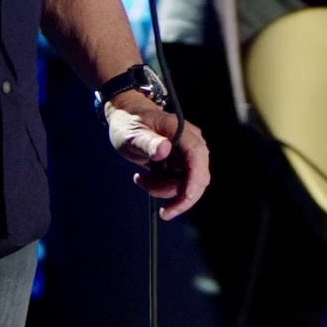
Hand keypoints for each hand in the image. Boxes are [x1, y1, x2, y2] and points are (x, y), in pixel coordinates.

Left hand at [104, 95, 209, 219]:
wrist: (127, 117)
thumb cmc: (129, 122)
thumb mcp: (132, 133)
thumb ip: (147, 141)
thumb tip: (165, 149)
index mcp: (183, 132)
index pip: (197, 159)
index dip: (194, 183)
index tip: (180, 202)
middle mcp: (191, 143)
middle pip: (199, 178)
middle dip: (178, 195)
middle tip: (161, 209)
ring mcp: (187, 154)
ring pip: (186, 185)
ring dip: (163, 189)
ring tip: (141, 179)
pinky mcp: (180, 164)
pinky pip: (177, 184)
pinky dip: (160, 186)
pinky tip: (144, 176)